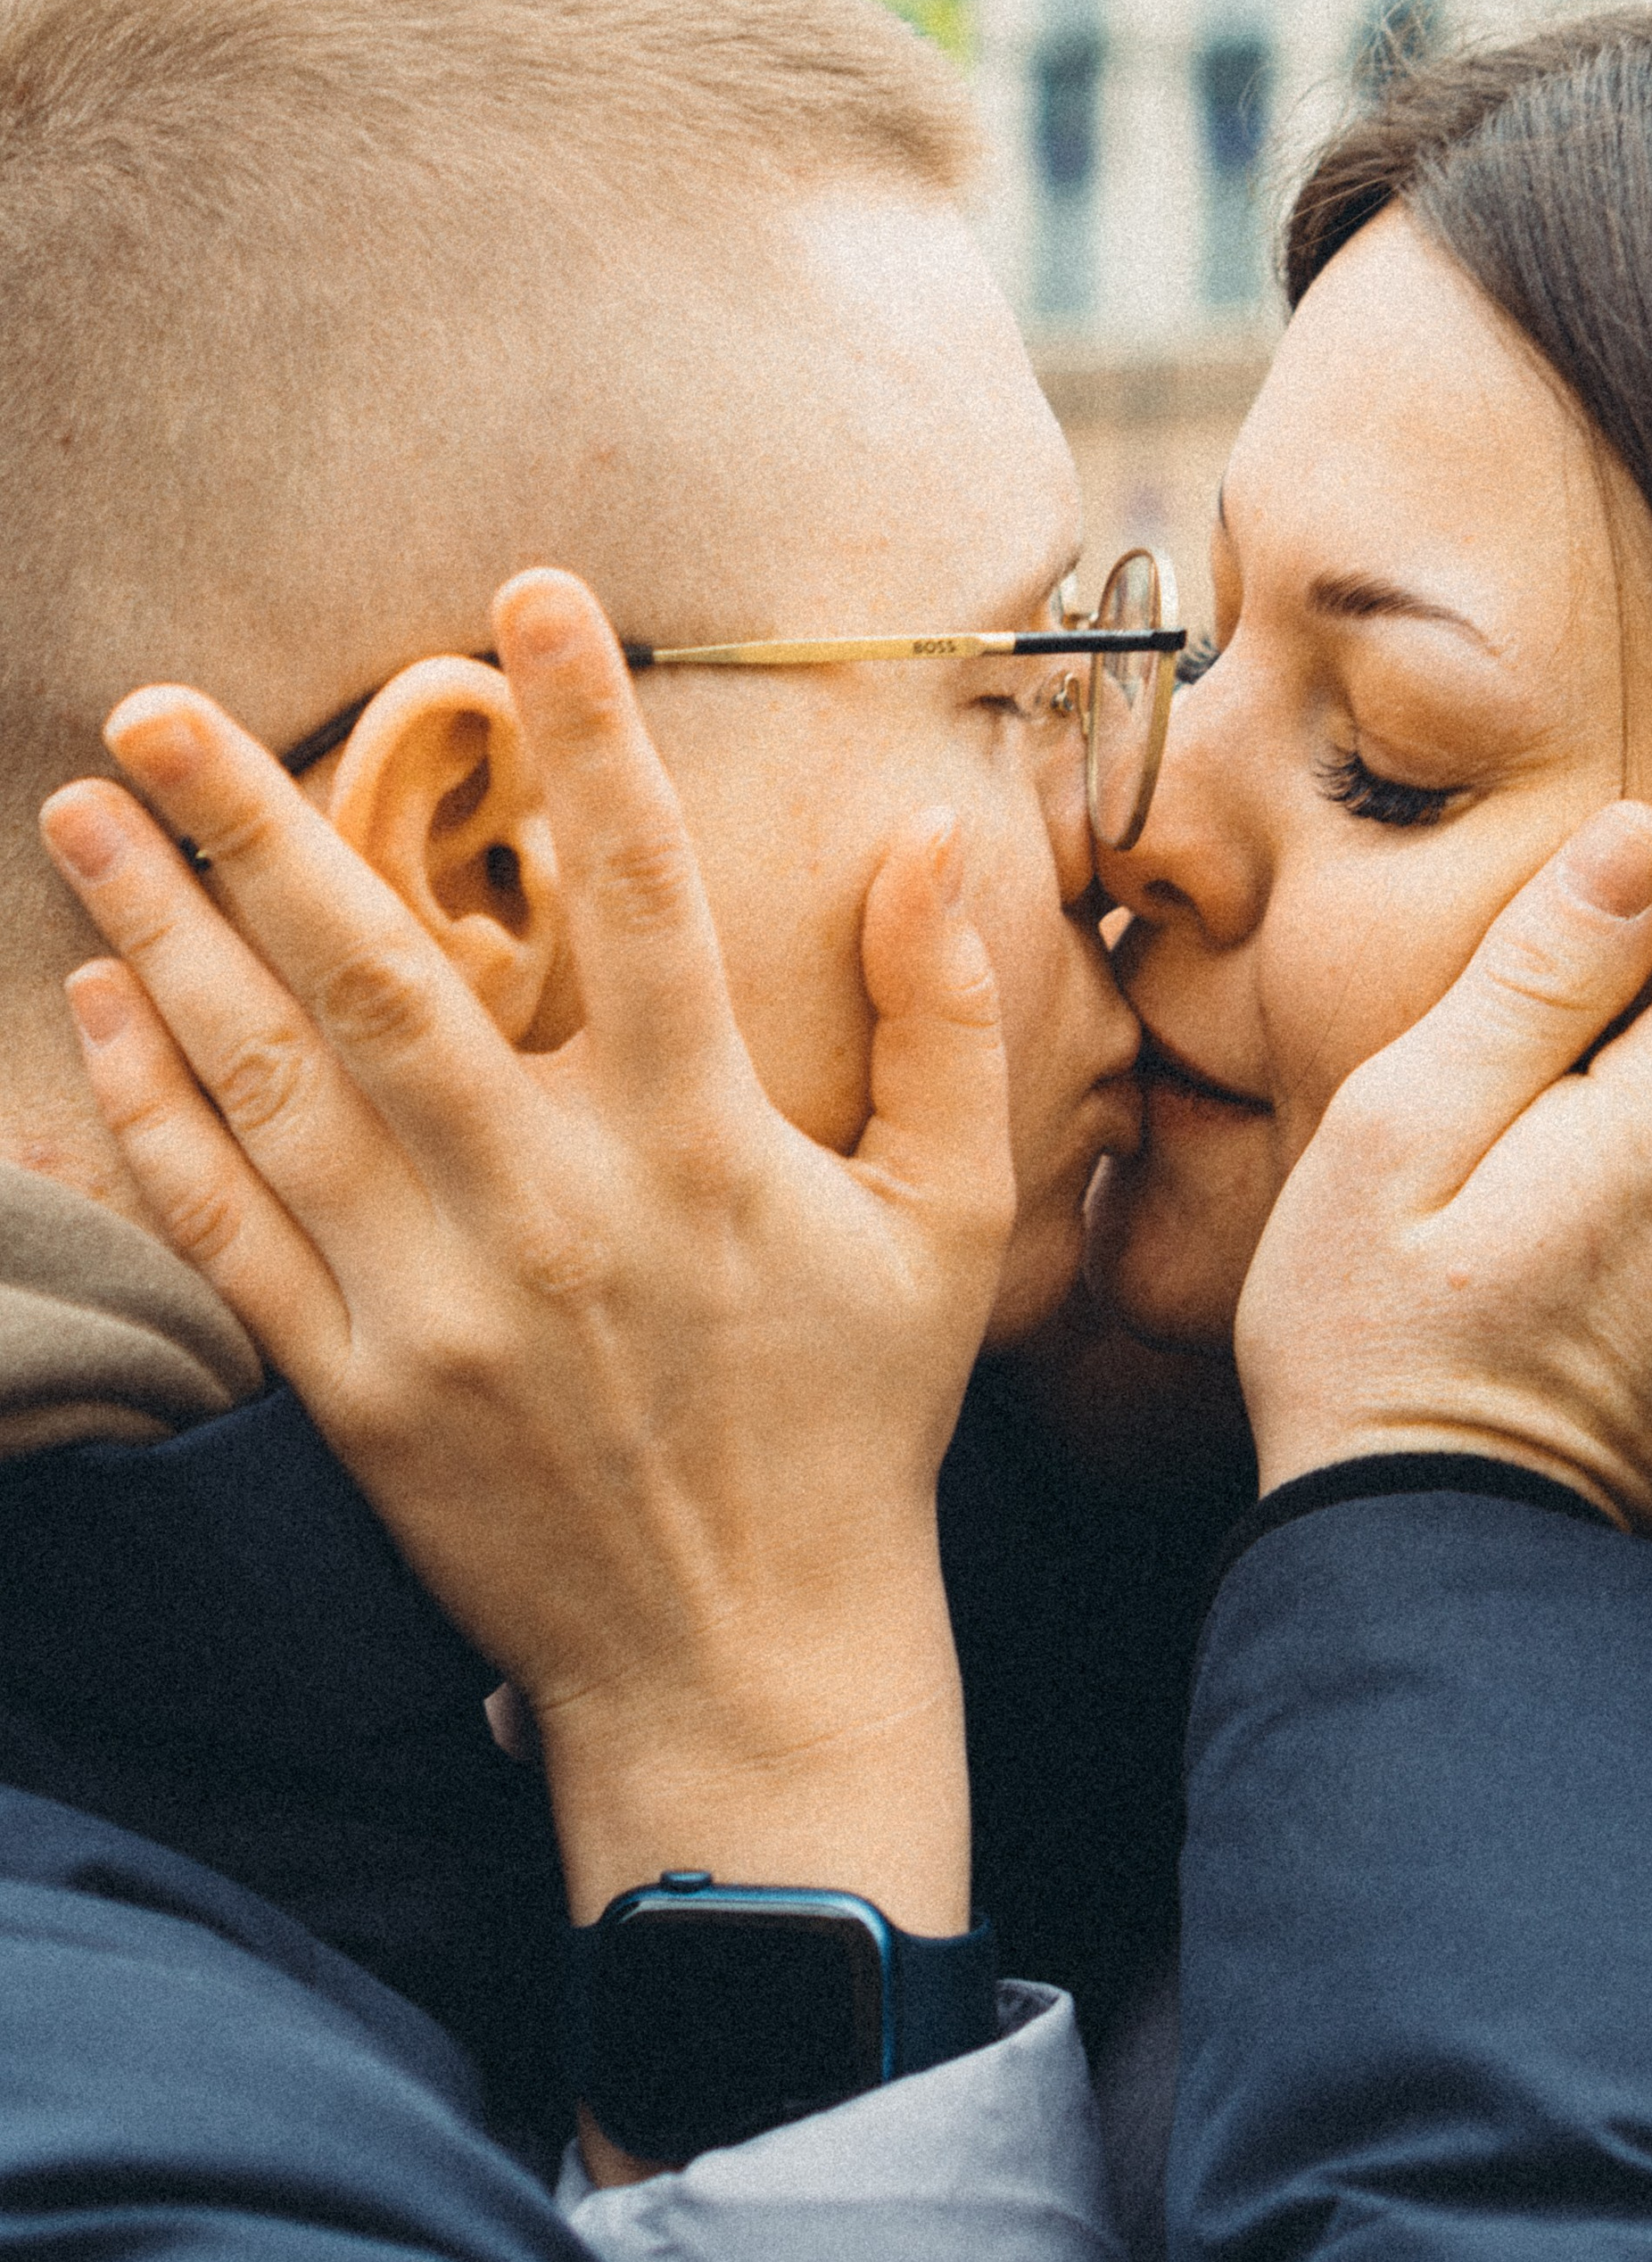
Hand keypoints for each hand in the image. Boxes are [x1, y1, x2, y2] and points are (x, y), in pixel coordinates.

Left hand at [40, 568, 1013, 1934]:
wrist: (744, 1664)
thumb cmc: (856, 1423)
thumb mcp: (953, 1219)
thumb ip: (946, 1020)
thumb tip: (929, 838)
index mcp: (704, 1145)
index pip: (645, 889)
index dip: (589, 730)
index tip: (530, 597)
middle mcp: (552, 1207)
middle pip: (381, 974)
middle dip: (257, 823)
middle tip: (156, 700)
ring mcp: (435, 1304)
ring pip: (270, 1085)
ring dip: (164, 937)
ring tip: (81, 813)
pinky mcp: (352, 1391)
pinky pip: (225, 1230)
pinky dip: (149, 1115)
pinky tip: (98, 1008)